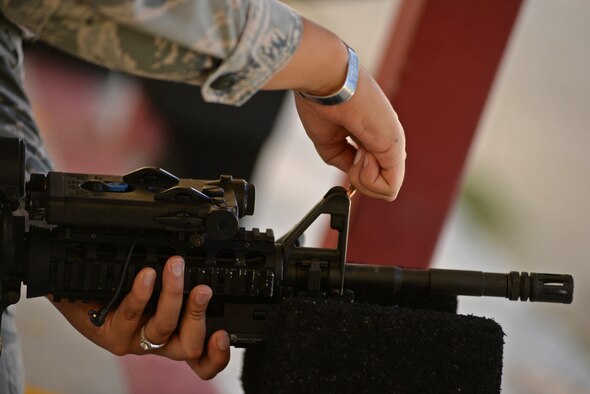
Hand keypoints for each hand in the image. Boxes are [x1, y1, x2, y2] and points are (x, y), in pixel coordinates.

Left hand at [52, 256, 229, 379]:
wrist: (77, 294)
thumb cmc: (120, 293)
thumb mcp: (156, 292)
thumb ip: (178, 286)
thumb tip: (202, 262)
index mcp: (175, 336)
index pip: (201, 359)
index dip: (217, 355)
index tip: (223, 334)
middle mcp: (159, 344)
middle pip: (189, 346)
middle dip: (200, 315)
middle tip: (203, 290)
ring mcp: (136, 342)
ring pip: (164, 327)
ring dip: (173, 294)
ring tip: (175, 267)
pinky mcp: (114, 335)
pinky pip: (132, 315)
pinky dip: (142, 294)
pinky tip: (146, 276)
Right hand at [263, 17, 405, 199]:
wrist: (325, 80)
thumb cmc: (321, 101)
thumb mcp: (329, 141)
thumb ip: (344, 160)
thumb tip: (353, 176)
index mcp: (372, 133)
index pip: (375, 169)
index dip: (355, 173)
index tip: (345, 154)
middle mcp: (385, 137)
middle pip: (381, 181)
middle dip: (360, 178)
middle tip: (351, 154)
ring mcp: (393, 142)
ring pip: (387, 188)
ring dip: (363, 180)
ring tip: (356, 151)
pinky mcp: (395, 146)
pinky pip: (390, 187)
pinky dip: (368, 181)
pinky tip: (361, 156)